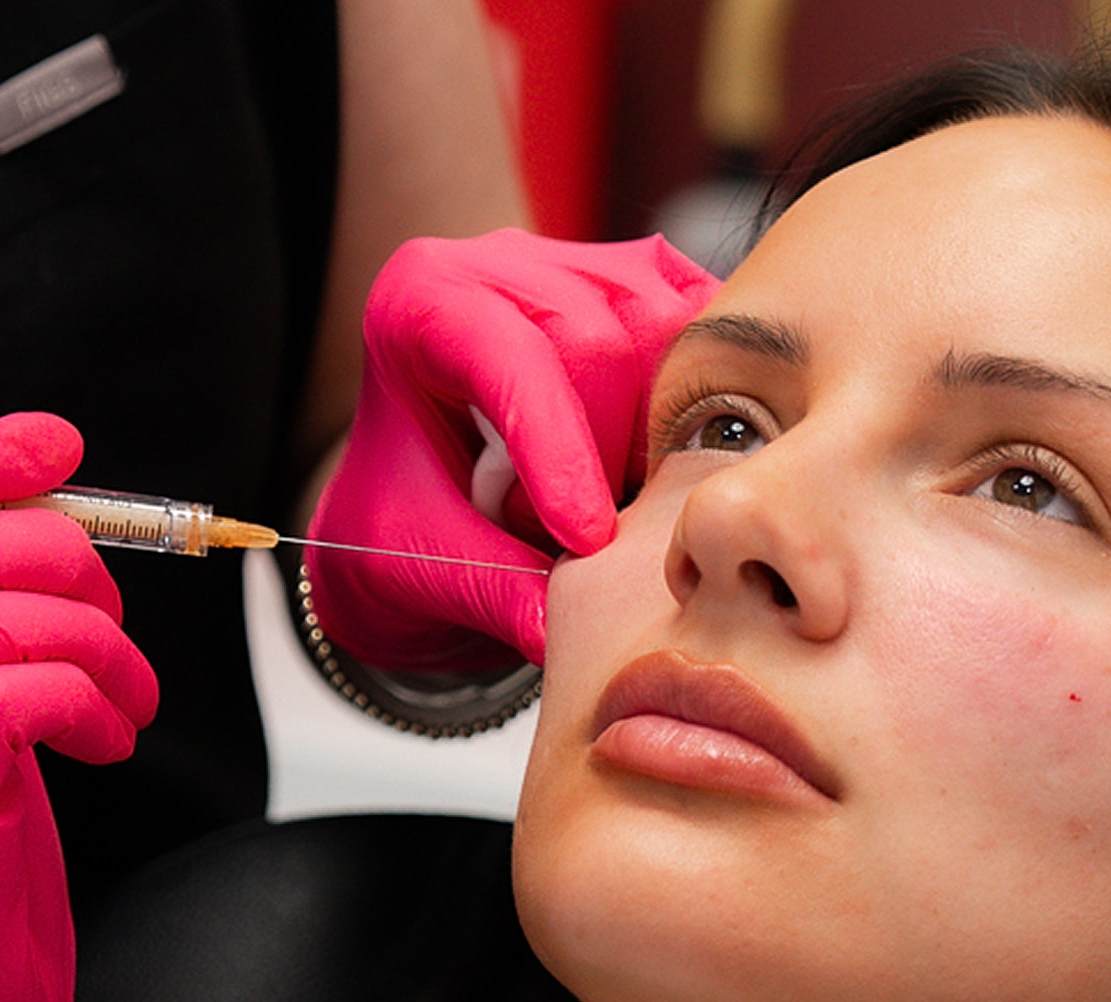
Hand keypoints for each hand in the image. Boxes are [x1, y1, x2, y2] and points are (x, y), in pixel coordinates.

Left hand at [306, 229, 716, 670]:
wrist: (426, 484)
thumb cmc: (402, 515)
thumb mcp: (414, 565)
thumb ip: (485, 589)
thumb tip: (559, 628)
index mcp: (419, 303)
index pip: (511, 359)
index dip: (559, 453)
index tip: (587, 540)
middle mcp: (499, 264)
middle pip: (598, 338)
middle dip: (612, 452)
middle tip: (598, 536)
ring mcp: (580, 263)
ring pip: (665, 329)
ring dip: (665, 430)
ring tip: (628, 503)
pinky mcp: (648, 282)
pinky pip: (706, 325)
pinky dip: (708, 398)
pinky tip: (680, 462)